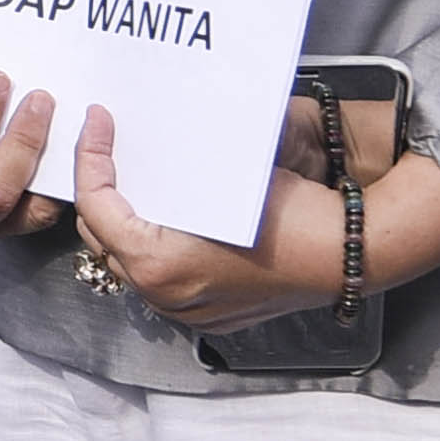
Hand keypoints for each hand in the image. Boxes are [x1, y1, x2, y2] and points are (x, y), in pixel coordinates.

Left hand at [68, 106, 334, 331]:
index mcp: (158, 262)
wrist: (349, 252)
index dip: (90, 158)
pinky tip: (163, 218)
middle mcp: (163, 296)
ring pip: (127, 263)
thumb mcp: (225, 178)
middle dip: (98, 190)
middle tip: (105, 148)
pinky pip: (160, 281)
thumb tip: (138, 137)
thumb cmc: (294, 213)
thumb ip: (173, 169)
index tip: (98, 123)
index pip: (96, 205)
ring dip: (122, 222)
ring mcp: (184, 312)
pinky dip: (151, 248)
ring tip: (129, 180)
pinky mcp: (206, 316)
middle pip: (101, 237)